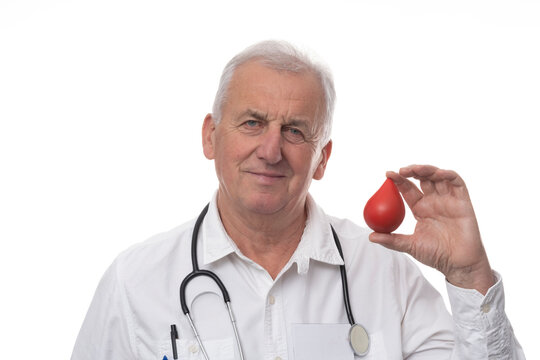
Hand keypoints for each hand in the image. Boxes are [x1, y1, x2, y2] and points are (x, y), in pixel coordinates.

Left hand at [369, 165, 495, 293]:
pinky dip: (448, 175)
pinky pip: (457, 183)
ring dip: (427, 169)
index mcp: (421, 209)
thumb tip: (370, 237)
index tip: (387, 174)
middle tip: (400, 171)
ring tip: (415, 170)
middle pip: (422, 179)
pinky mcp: (463, 202)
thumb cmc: (436, 255)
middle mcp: (434, 201)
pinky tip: (438, 174)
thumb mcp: (410, 246)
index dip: (398, 180)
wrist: (459, 264)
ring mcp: (449, 200)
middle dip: (412, 171)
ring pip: (438, 177)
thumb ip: (392, 240)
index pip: (408, 189)